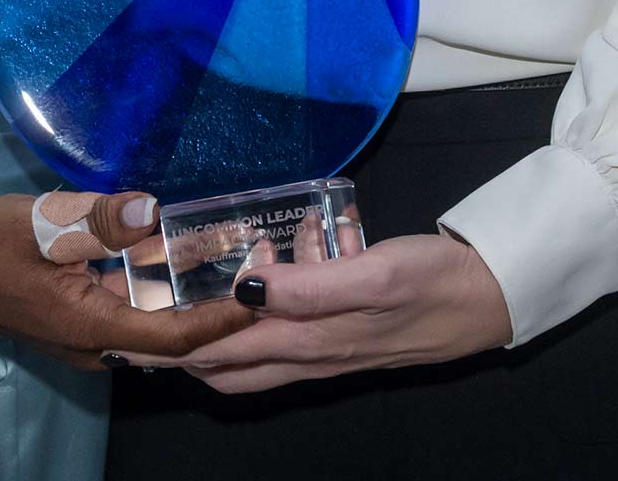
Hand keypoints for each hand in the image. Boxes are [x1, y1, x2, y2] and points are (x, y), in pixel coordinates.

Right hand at [0, 192, 252, 369]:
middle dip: (218, 308)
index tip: (258, 296)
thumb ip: (96, 220)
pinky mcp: (87, 318)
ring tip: (238, 255)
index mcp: (91, 327)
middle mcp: (99, 344)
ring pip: (157, 322)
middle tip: (262, 269)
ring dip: (194, 294)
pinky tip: (187, 252)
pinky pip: (137, 309)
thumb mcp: (41, 222)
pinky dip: (166, 287)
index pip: (172, 337)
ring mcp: (93, 335)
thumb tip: (149, 210)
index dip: (219, 321)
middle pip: (173, 337)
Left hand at [116, 232, 511, 392]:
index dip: (173, 346)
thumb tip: (243, 291)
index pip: (222, 355)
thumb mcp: (374, 277)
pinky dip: (271, 297)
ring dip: (225, 316)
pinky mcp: (347, 325)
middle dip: (183, 340)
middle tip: (143, 309)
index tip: (127, 328)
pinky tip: (281, 258)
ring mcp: (329, 342)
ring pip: (257, 340)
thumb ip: (310, 288)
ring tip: (205, 281)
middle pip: (229, 359)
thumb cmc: (432, 285)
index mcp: (310, 342)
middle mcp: (311, 351)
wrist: (491, 297)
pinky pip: (292, 318)